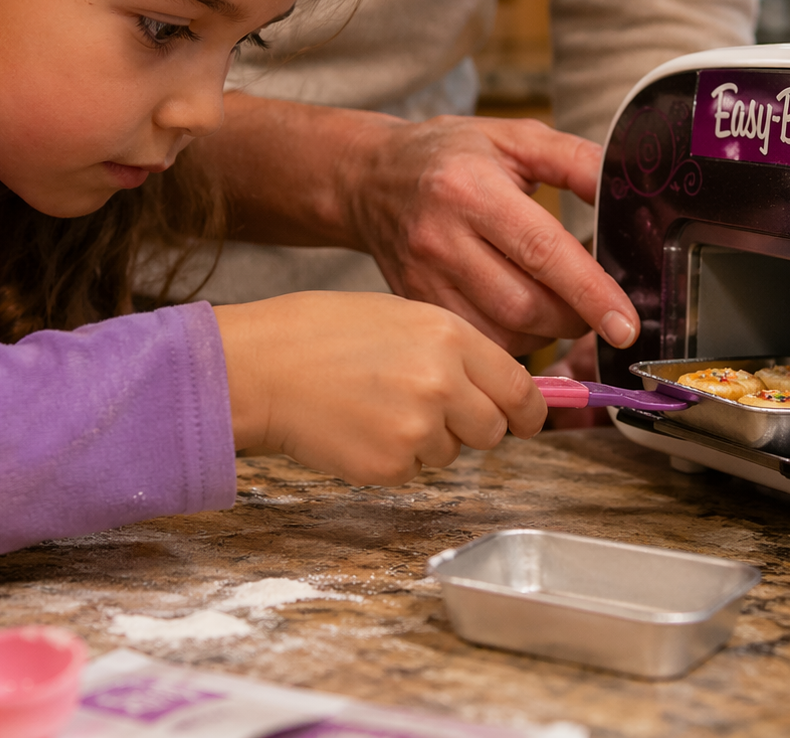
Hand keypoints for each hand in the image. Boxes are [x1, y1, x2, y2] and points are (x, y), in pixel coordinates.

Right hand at [214, 292, 545, 484]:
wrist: (261, 366)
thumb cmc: (323, 334)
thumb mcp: (403, 318)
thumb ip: (458, 351)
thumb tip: (509, 390)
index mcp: (450, 336)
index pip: (520, 389)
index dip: (528, 411)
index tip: (526, 420)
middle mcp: (442, 382)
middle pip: (493, 430)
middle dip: (473, 428)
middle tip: (433, 412)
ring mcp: (417, 428)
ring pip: (452, 454)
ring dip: (428, 441)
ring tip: (378, 408)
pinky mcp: (390, 465)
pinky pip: (413, 473)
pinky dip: (393, 458)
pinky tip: (360, 428)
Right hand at [342, 116, 638, 354]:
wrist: (370, 179)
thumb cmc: (451, 156)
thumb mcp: (516, 138)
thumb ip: (577, 161)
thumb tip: (630, 192)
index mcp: (470, 188)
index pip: (541, 250)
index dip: (590, 291)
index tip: (626, 323)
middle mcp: (441, 238)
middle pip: (524, 304)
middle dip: (575, 317)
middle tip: (598, 308)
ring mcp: (423, 280)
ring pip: (503, 334)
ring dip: (547, 333)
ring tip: (560, 306)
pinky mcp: (417, 307)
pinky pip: (479, 344)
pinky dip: (515, 341)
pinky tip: (525, 316)